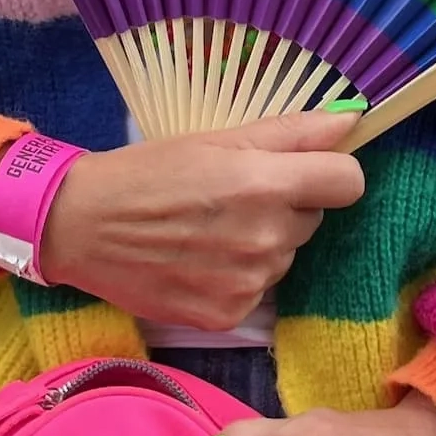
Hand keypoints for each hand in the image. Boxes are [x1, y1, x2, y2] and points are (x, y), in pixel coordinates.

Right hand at [40, 110, 364, 329]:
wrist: (82, 226)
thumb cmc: (149, 171)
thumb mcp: (216, 138)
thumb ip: (291, 132)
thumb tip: (352, 119)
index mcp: (266, 184)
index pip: (348, 182)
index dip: (330, 172)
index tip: (304, 170)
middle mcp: (266, 238)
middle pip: (313, 218)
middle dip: (285, 205)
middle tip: (230, 196)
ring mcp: (249, 283)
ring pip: (285, 255)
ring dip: (261, 242)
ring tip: (208, 229)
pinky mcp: (228, 316)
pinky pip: (258, 290)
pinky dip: (237, 277)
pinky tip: (198, 261)